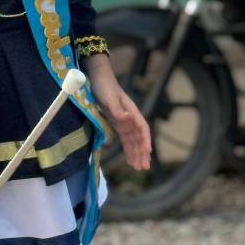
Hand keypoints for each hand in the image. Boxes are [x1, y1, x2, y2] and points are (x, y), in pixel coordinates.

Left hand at [86, 54, 151, 169]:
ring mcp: (124, 120)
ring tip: (138, 167)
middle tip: (143, 167)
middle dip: (142, 152)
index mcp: (131, 111)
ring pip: (133, 140)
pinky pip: (125, 139)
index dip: (145, 140)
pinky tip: (129, 159)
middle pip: (139, 137)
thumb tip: (128, 119)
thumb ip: (118, 109)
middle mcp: (130, 117)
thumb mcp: (109, 97)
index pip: (142, 128)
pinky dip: (128, 149)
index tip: (148, 152)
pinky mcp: (117, 122)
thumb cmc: (104, 86)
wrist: (97, 77)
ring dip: (136, 153)